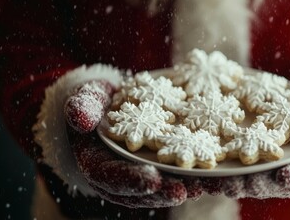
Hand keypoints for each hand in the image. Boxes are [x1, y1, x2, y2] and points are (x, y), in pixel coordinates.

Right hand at [64, 80, 195, 207]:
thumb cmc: (98, 102)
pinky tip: (209, 173)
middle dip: (163, 191)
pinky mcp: (158, 166)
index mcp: (98, 162)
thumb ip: (81, 106)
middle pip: (141, 190)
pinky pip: (173, 174)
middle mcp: (120, 174)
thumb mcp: (86, 99)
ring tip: (203, 186)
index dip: (132, 180)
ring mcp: (140, 172)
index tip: (152, 179)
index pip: (112, 176)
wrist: (111, 106)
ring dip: (181, 187)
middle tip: (185, 190)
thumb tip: (79, 118)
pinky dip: (189, 175)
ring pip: (160, 187)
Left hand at [221, 80, 289, 198]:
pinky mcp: (248, 163)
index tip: (285, 176)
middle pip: (271, 184)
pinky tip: (197, 172)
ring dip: (229, 184)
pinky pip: (231, 172)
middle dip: (254, 184)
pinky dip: (215, 174)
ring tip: (212, 181)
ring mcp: (267, 171)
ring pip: (247, 183)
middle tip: (239, 182)